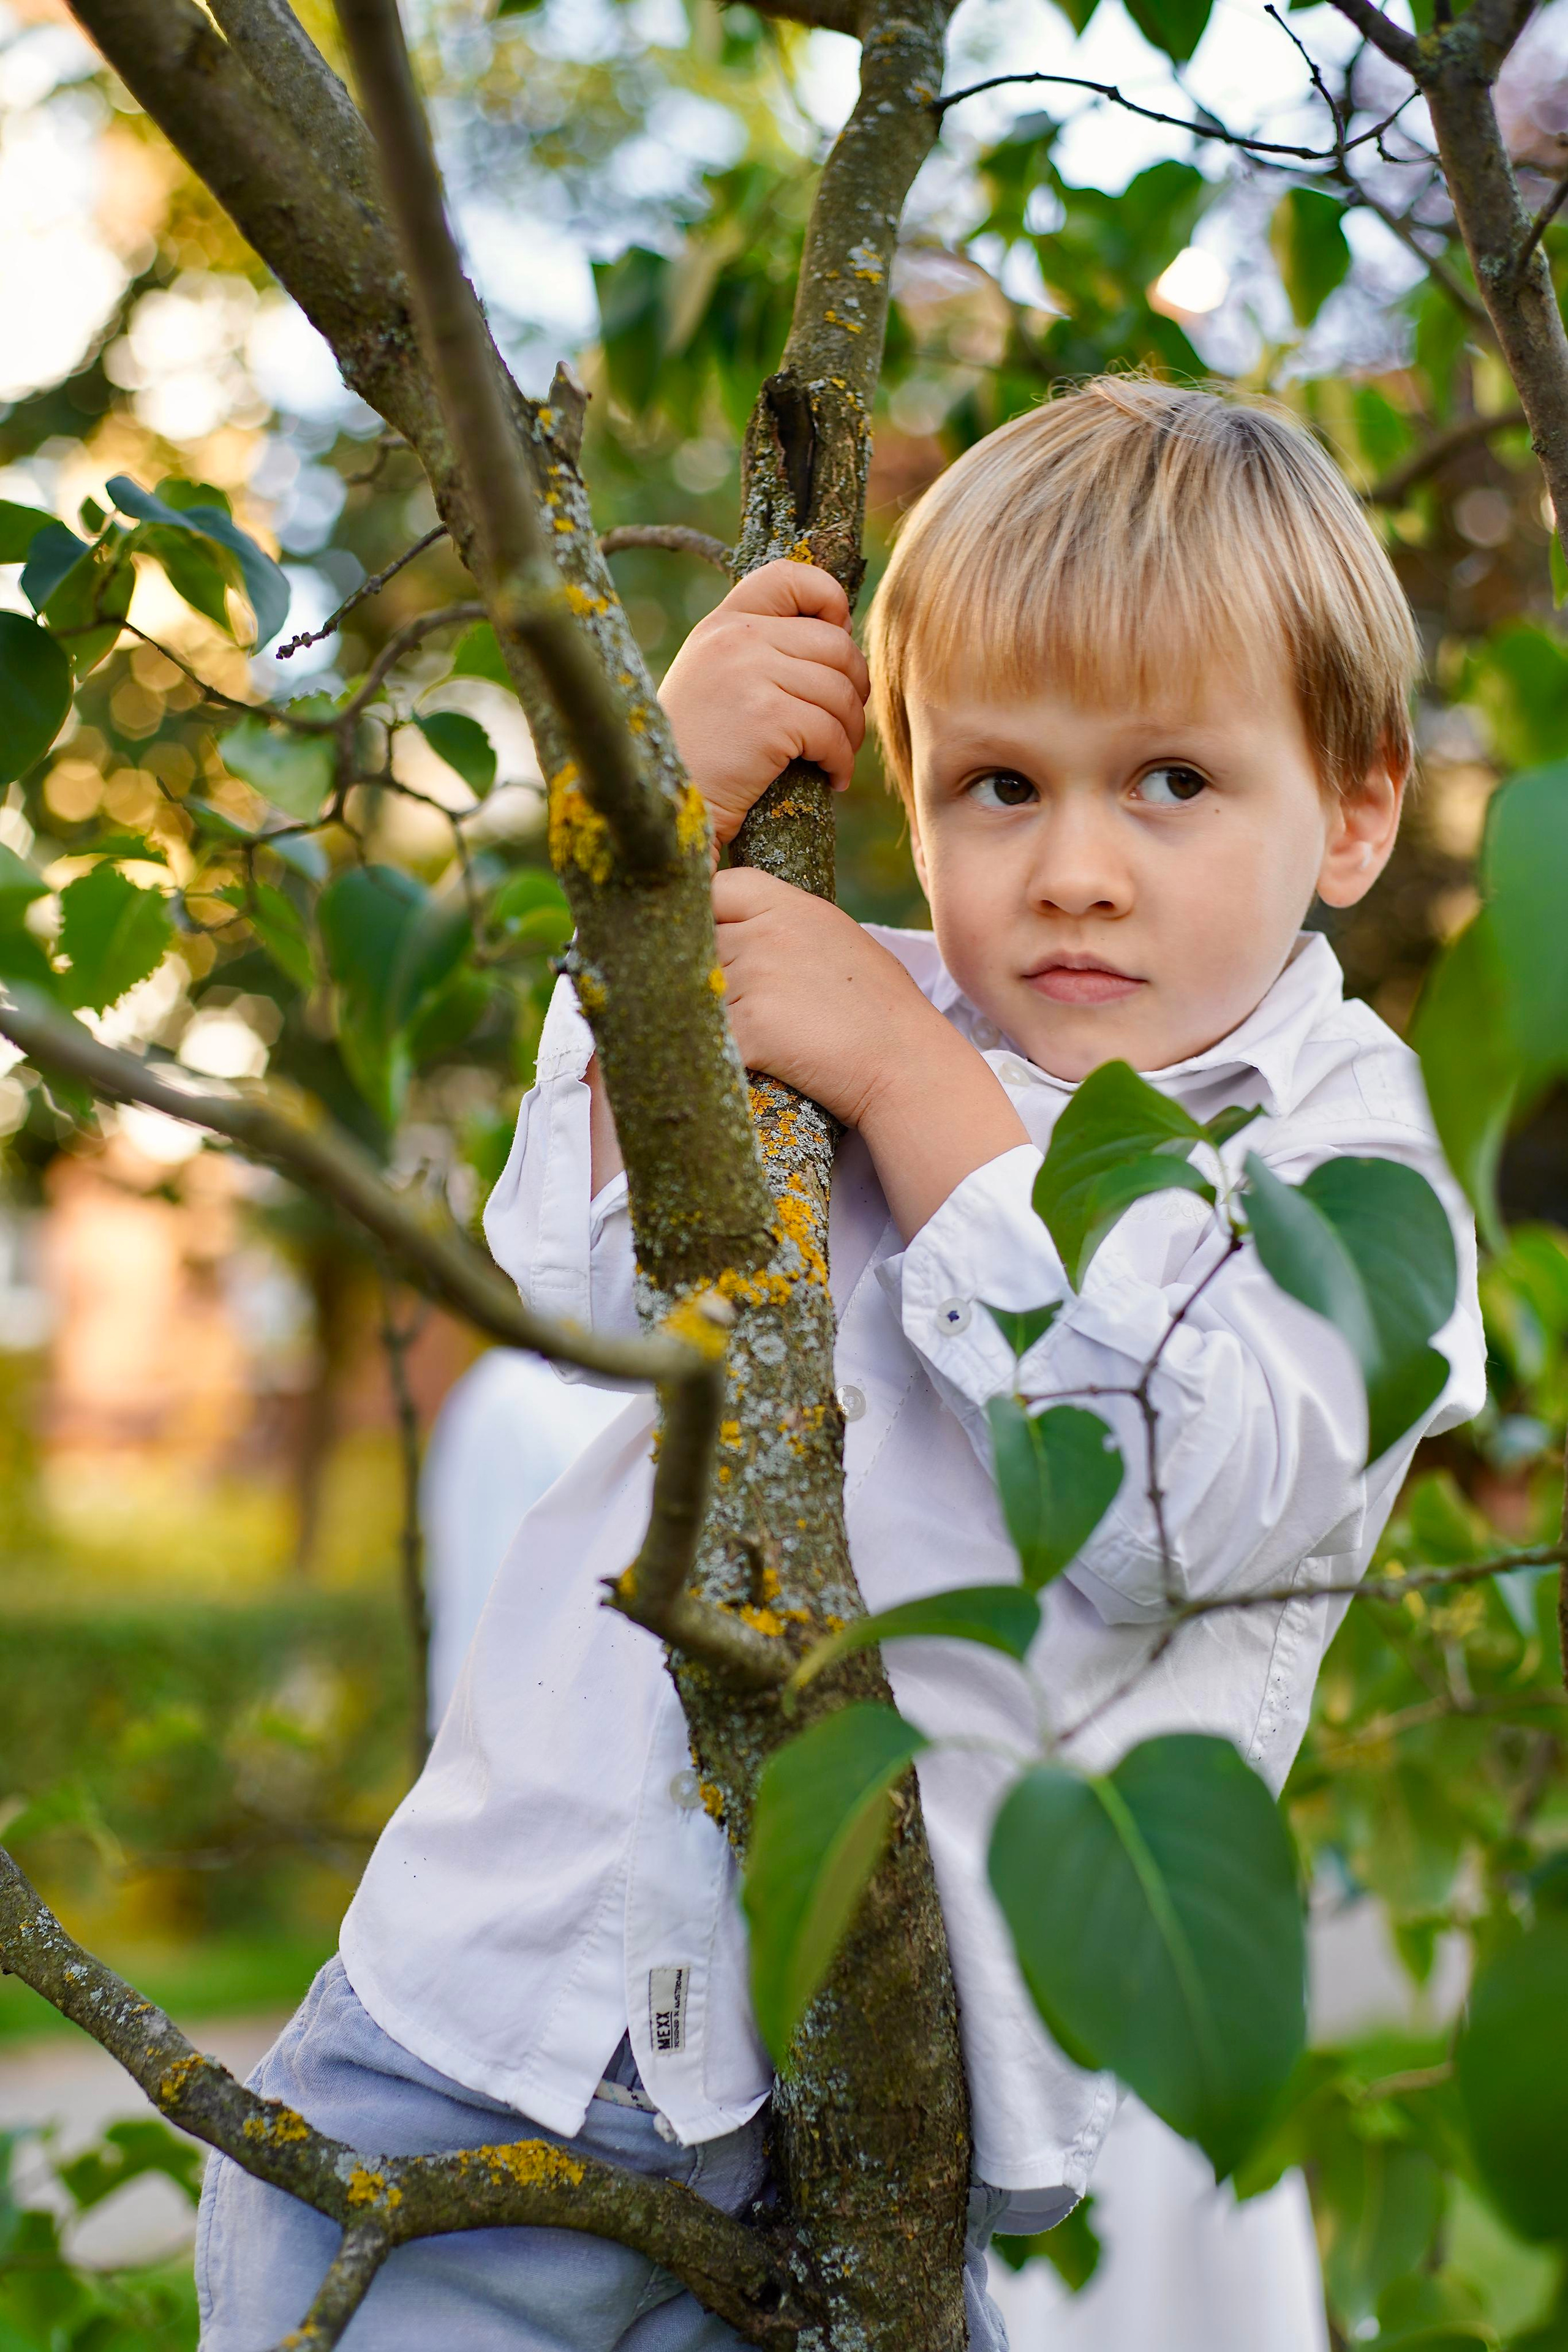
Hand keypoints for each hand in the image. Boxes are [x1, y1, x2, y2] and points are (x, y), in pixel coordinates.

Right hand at [660, 561, 869, 845]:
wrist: (661, 803)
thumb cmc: (694, 754)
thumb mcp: (712, 680)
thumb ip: (758, 651)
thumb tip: (839, 634)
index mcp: (722, 624)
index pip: (790, 577)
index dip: (830, 601)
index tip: (837, 638)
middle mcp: (736, 638)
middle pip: (835, 644)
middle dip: (854, 686)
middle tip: (846, 720)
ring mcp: (751, 674)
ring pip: (840, 691)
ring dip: (851, 731)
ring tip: (839, 756)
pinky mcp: (767, 718)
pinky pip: (832, 732)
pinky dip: (842, 762)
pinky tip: (833, 778)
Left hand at [713, 871, 1029, 1238]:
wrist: (906, 1066)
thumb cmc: (877, 1009)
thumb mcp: (834, 940)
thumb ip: (781, 926)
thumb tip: (727, 929)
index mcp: (789, 906)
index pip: (715, 889)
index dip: (708, 916)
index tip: (719, 944)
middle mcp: (765, 934)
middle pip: (696, 942)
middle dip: (707, 972)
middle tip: (735, 1002)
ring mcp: (753, 979)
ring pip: (694, 990)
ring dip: (708, 1012)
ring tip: (750, 1035)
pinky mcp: (747, 1029)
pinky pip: (705, 1034)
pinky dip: (719, 1050)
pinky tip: (749, 1060)